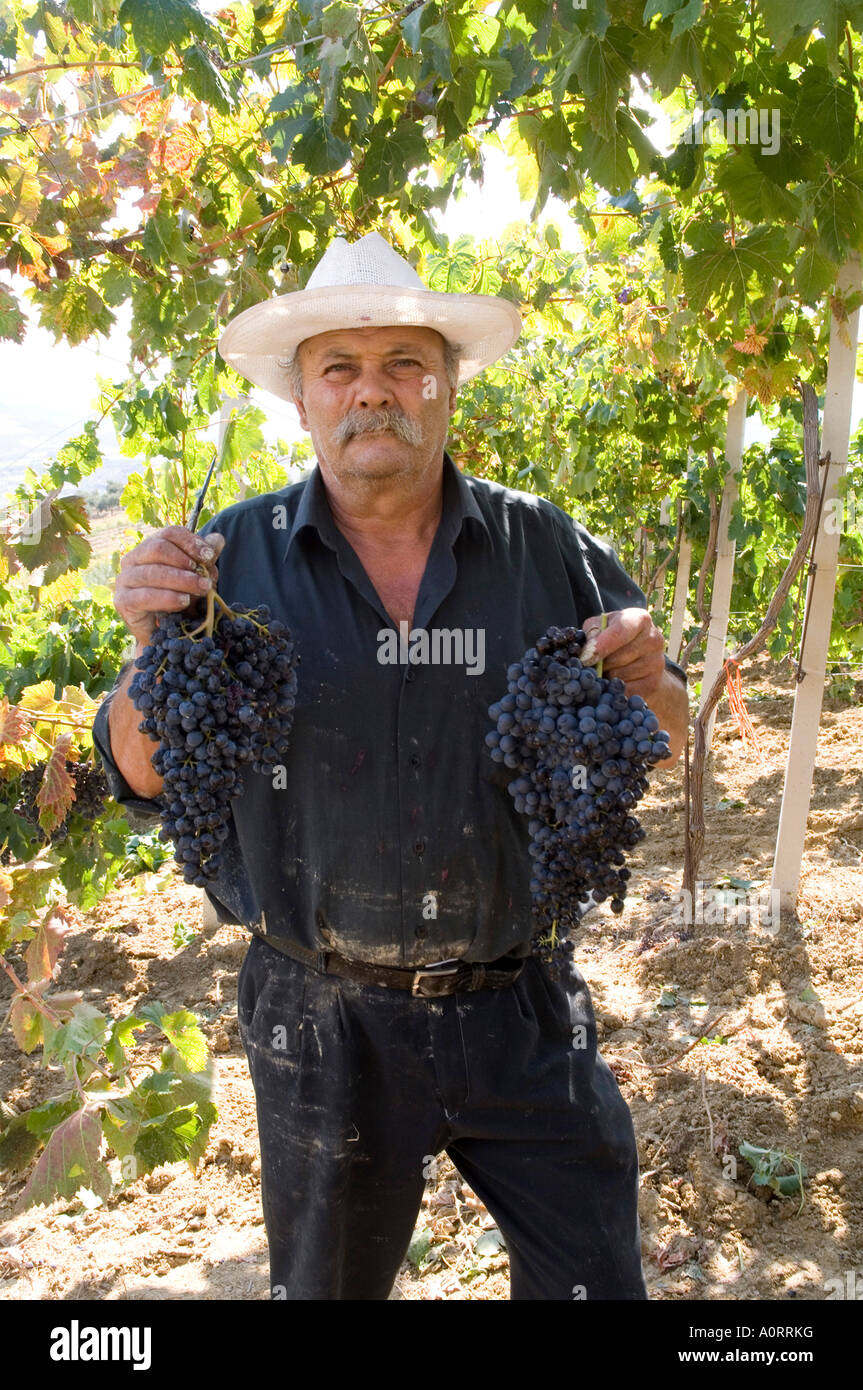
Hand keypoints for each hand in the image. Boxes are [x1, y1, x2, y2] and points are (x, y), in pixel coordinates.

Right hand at [114, 526, 225, 645]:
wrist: (165, 633)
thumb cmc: (180, 599)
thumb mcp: (196, 578)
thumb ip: (205, 560)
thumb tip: (218, 539)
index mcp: (150, 547)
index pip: (169, 534)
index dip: (191, 542)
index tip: (209, 555)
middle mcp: (133, 559)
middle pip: (158, 548)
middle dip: (186, 563)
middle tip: (206, 579)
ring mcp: (124, 579)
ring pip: (152, 572)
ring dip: (181, 581)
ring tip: (201, 590)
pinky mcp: (122, 601)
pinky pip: (144, 596)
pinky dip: (167, 598)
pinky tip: (183, 602)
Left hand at [581, 607, 666, 698]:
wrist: (641, 658)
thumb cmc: (615, 638)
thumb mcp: (601, 627)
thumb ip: (592, 634)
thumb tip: (586, 654)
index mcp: (639, 619)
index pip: (619, 631)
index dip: (601, 645)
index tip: (586, 657)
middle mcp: (653, 638)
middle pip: (617, 658)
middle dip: (599, 664)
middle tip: (595, 663)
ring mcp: (657, 662)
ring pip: (619, 676)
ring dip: (606, 677)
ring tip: (607, 670)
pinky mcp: (654, 683)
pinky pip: (625, 691)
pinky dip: (614, 690)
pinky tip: (615, 682)